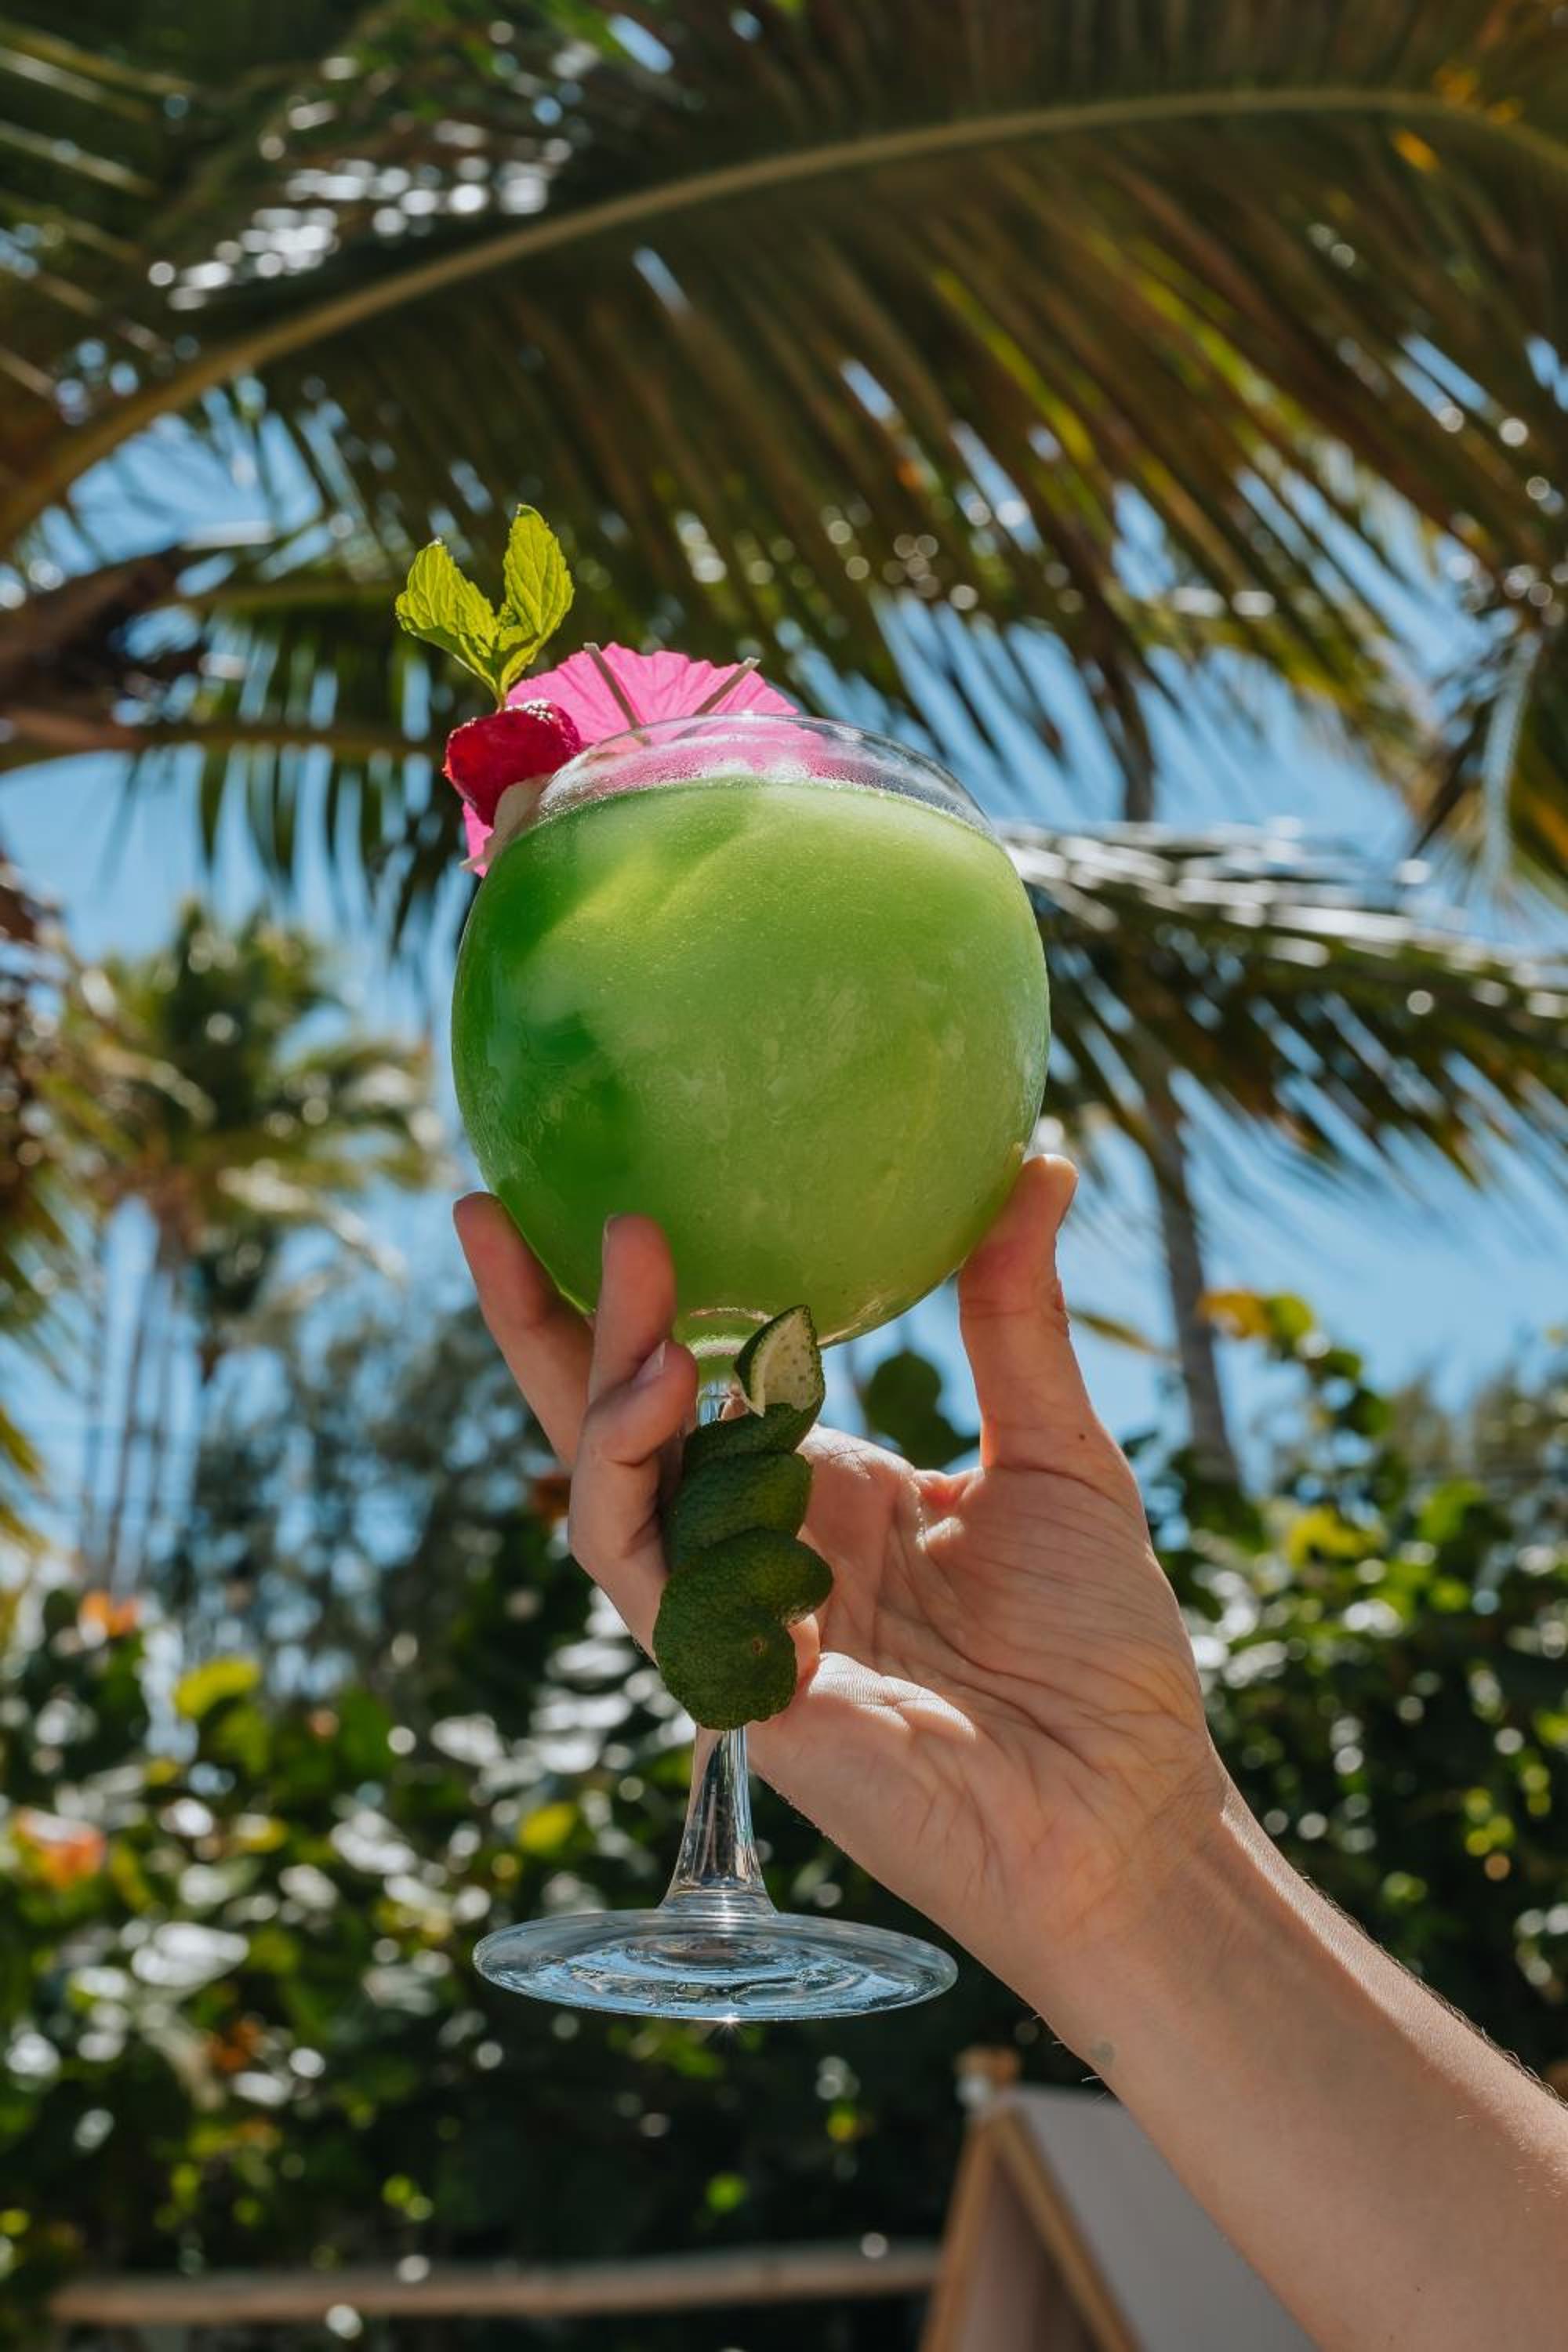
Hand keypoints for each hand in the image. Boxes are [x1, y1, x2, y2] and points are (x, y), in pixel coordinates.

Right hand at [454, 1159, 1226, 2014]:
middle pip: (606, 1422)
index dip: (624, 1297)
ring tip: (634, 1259)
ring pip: (606, 1487)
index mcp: (815, 1486)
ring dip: (602, 1373)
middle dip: (541, 1318)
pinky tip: (672, 1393)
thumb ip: (1016, 1316)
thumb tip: (1039, 1161)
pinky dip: (635, 1479)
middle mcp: (751, 1544)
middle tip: (493, 1206)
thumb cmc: (1102, 1647)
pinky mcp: (725, 1680)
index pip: (688, 1377)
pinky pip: (643, 1573)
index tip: (597, 1187)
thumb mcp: (1057, 1452)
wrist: (1126, 1804)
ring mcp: (729, 1613)